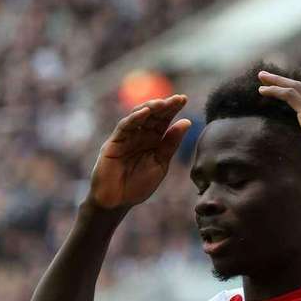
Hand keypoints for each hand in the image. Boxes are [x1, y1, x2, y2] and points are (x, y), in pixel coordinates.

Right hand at [88, 95, 190, 209]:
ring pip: (138, 116)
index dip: (173, 109)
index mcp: (153, 140)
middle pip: (153, 116)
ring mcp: (126, 137)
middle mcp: (140, 135)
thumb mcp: (160, 164)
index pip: (164, 120)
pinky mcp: (114, 142)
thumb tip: (187, 122)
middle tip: (177, 99)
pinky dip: (134, 118)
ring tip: (163, 104)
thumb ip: (171, 144)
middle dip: (164, 106)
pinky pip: (124, 127)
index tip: (184, 99)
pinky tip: (145, 112)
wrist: (117, 202)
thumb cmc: (138, 186)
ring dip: (150, 108)